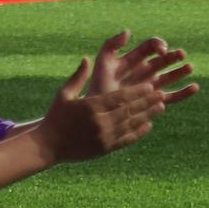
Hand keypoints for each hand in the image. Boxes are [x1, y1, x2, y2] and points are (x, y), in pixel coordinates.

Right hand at [33, 57, 169, 164]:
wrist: (47, 146)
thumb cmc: (55, 117)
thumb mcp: (64, 94)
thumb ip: (78, 77)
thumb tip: (86, 59)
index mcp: (91, 107)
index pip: (120, 97)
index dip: (138, 91)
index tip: (150, 85)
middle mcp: (100, 122)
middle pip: (130, 110)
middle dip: (147, 101)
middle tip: (161, 93)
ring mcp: (103, 137)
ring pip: (131, 124)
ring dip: (148, 115)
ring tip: (161, 106)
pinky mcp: (105, 149)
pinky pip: (126, 139)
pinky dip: (139, 132)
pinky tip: (148, 124)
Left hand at [87, 30, 198, 105]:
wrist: (99, 109)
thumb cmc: (98, 85)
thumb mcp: (103, 62)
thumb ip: (112, 44)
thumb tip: (128, 31)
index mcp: (134, 59)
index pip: (151, 46)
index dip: (158, 45)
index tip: (162, 50)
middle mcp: (145, 71)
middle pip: (164, 60)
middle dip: (173, 56)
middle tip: (181, 54)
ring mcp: (151, 86)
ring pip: (171, 76)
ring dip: (181, 71)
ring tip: (189, 67)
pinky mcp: (155, 100)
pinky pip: (173, 96)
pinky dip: (185, 92)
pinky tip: (195, 87)